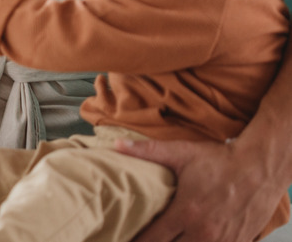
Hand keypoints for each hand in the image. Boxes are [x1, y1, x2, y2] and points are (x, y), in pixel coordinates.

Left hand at [115, 137, 279, 241]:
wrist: (260, 167)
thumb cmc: (220, 160)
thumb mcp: (181, 152)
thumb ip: (147, 151)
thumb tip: (116, 145)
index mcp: (186, 213)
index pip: (153, 238)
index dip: (138, 241)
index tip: (127, 238)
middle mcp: (204, 232)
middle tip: (146, 237)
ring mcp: (223, 240)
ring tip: (169, 237)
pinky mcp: (238, 241)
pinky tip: (193, 238)